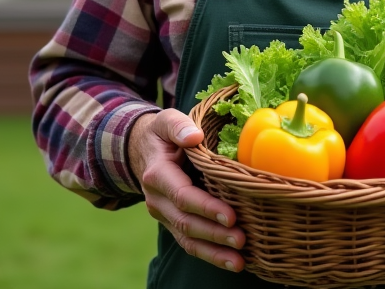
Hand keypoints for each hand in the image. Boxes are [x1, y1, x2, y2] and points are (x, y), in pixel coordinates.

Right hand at [129, 109, 245, 271]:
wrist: (143, 151)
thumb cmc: (162, 134)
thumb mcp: (167, 121)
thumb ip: (179, 126)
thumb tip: (195, 136)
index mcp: (158, 175)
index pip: (183, 196)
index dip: (206, 207)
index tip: (231, 215)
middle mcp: (157, 200)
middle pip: (186, 222)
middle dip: (214, 234)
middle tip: (241, 239)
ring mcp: (164, 215)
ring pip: (187, 239)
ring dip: (213, 252)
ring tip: (239, 261)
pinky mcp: (173, 223)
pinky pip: (189, 243)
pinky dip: (210, 255)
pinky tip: (233, 262)